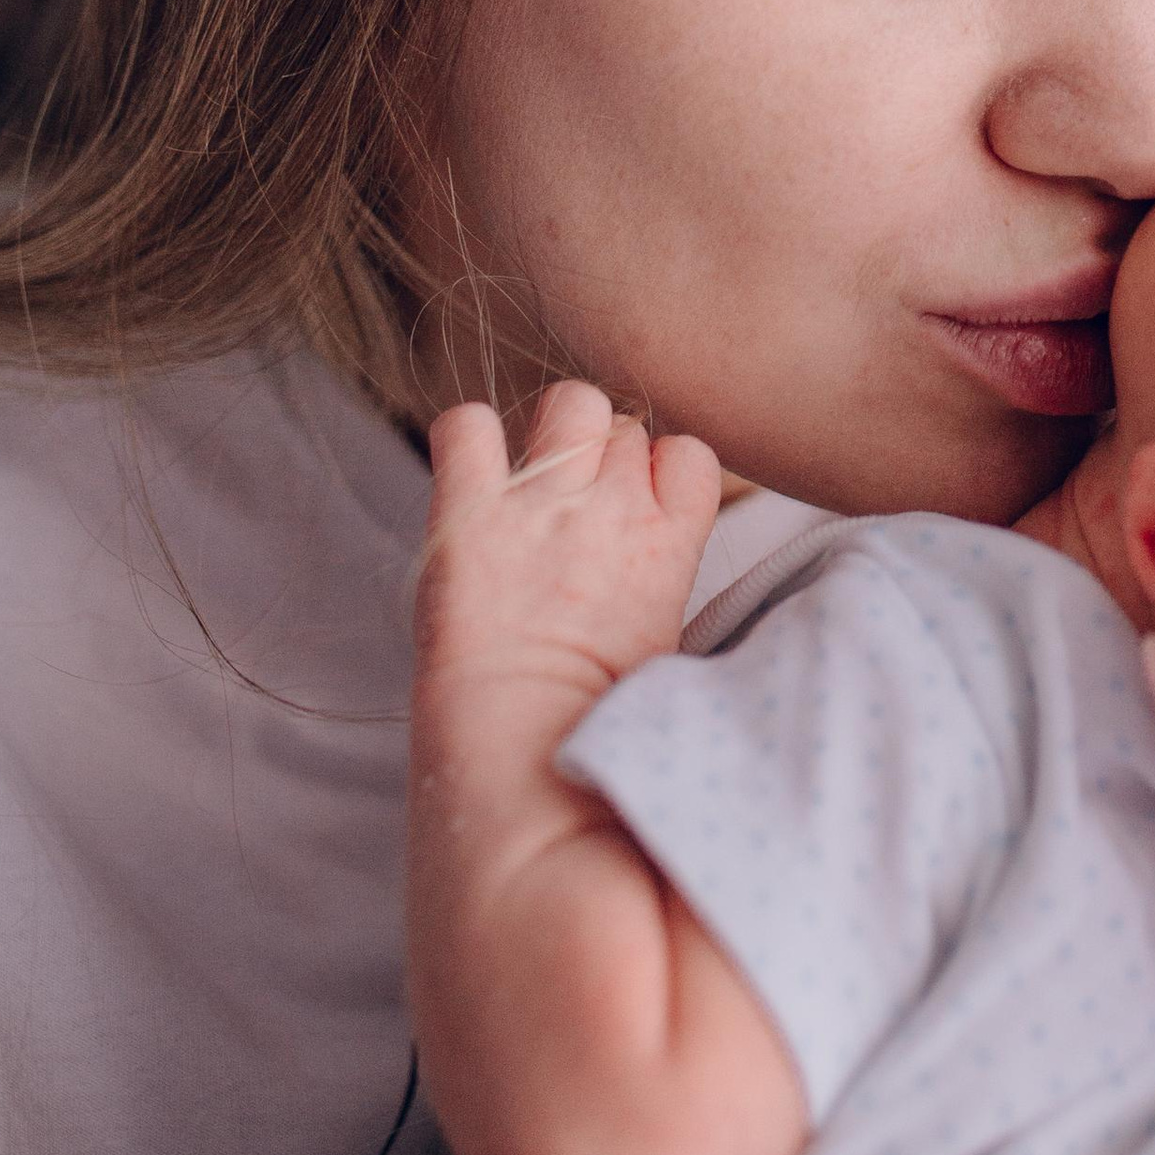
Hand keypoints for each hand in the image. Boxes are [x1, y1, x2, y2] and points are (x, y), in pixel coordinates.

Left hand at [416, 380, 723, 724]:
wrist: (526, 751)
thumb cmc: (595, 721)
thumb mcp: (666, 645)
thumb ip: (662, 579)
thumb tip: (650, 569)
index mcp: (669, 544)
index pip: (689, 453)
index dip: (660, 475)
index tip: (636, 510)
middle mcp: (611, 508)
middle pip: (624, 426)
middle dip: (602, 457)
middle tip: (573, 511)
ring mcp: (541, 503)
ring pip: (569, 402)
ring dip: (553, 434)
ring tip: (529, 487)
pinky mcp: (470, 509)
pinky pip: (466, 425)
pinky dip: (466, 439)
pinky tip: (470, 477)